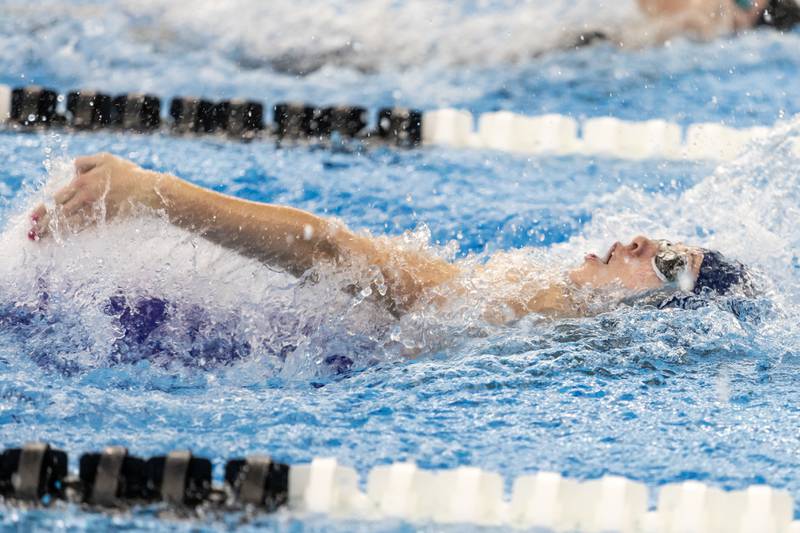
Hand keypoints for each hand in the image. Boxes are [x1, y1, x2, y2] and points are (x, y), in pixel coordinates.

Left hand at [29, 153, 160, 239]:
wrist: (148, 191)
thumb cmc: (130, 174)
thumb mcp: (107, 159)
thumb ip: (87, 162)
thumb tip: (74, 171)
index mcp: (83, 178)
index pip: (59, 190)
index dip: (48, 200)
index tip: (37, 212)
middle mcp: (83, 192)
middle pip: (57, 205)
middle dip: (42, 215)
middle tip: (31, 224)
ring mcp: (92, 207)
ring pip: (65, 218)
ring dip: (50, 227)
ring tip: (39, 235)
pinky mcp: (102, 219)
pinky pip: (81, 227)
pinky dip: (69, 232)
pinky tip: (61, 237)